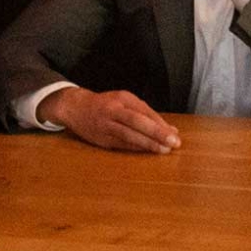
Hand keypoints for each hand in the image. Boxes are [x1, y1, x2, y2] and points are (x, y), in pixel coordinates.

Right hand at [39, 87, 180, 154]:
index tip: (175, 134)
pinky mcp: (101, 139)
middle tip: (173, 142)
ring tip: (163, 150)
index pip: (145, 112)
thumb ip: (148, 114)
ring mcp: (106, 125)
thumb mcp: (126, 101)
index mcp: (123, 98)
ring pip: (129, 135)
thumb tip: (171, 128)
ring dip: (147, 144)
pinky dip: (136, 149)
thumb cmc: (106, 104)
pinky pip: (121, 145)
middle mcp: (114, 111)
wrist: (76, 108)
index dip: (161, 124)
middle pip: (137, 122)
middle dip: (156, 133)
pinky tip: (147, 152)